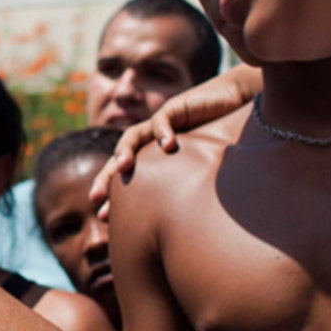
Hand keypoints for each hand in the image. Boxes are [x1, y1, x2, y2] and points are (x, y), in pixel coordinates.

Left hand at [89, 64, 262, 209]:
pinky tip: (168, 146)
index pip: (126, 177)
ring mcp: (161, 123)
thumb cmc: (220, 140)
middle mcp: (152, 141)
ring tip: (122, 167)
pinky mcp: (176, 107)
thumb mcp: (200, 170)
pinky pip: (163, 119)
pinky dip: (163, 132)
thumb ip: (187, 189)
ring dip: (124, 151)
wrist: (234, 104)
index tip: (104, 218)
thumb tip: (184, 226)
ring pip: (132, 136)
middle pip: (119, 157)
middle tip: (96, 198)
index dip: (113, 195)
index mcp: (154, 157)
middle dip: (106, 176)